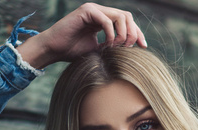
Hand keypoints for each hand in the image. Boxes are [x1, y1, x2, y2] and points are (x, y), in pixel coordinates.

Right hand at [17, 3, 146, 68]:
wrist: (53, 50)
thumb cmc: (71, 52)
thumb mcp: (97, 50)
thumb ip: (112, 47)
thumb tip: (130, 51)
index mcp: (103, 19)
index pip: (127, 21)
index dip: (137, 33)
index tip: (143, 47)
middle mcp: (100, 12)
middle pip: (127, 16)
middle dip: (133, 33)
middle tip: (130, 48)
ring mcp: (94, 10)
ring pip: (121, 16)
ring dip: (123, 33)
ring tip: (118, 47)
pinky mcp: (87, 11)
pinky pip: (107, 20)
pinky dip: (111, 33)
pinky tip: (108, 45)